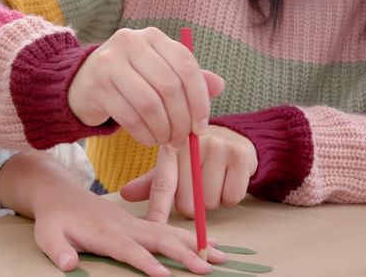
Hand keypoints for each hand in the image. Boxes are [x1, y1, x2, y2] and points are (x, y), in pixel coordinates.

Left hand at [0, 154, 226, 276]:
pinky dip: (190, 237)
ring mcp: (134, 223)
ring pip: (169, 232)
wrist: (59, 193)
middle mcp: (124, 226)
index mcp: (104, 233)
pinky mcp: (139, 223)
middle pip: (159, 239)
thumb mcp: (46, 235)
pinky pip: (169, 229)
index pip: (129, 250)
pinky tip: (209, 245)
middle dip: (183, 254)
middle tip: (206, 269)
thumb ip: (57, 250)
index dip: (147, 263)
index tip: (166, 276)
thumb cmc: (54, 218)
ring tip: (220, 257)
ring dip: (194, 244)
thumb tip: (67, 264)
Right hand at [68, 27, 224, 147]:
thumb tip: (219, 85)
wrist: (82, 82)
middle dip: (181, 120)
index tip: (201, 125)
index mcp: (152, 36)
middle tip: (183, 139)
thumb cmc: (130, 79)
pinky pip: (130, 117)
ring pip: (150, 104)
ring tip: (166, 140)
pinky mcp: (97, 86)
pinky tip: (149, 140)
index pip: (186, 66)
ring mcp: (110, 62)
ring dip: (163, 130)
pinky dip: (145, 134)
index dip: (199, 100)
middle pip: (169, 87)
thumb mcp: (160, 72)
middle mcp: (130, 42)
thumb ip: (188, 78)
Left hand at [120, 126, 257, 220]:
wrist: (232, 136)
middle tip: (197, 190)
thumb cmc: (197, 157)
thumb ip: (151, 182)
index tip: (153, 228)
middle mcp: (192, 145)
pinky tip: (228, 180)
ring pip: (210, 202)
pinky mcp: (240, 155)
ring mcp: (217, 147)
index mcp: (171, 149)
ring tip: (213, 181)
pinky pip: (231, 197)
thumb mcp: (173, 166)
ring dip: (212, 201)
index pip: (162, 185)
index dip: (158, 210)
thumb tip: (124, 194)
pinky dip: (230, 197)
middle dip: (192, 206)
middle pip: (188, 203)